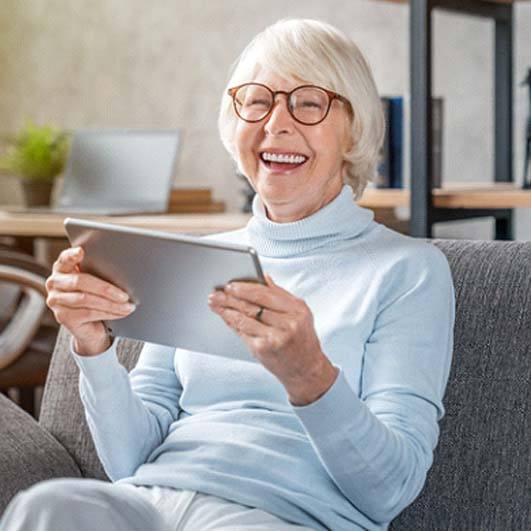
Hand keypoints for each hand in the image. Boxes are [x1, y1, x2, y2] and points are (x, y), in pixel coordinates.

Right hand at [45, 246, 135, 355]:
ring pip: (86, 299)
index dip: (71, 255)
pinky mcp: (62, 317)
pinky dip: (108, 313)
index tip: (81, 251)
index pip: (65, 258)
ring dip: (111, 304)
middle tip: (125, 295)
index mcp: (63, 268)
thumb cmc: (96, 297)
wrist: (91, 325)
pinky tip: (121, 313)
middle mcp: (55, 283)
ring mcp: (56, 301)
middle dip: (106, 289)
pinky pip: (89, 313)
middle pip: (80, 281)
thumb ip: (100, 272)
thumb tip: (123, 271)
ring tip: (127, 306)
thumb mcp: (97, 282)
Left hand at [208, 274, 337, 404]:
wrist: (306, 369)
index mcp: (297, 310)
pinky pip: (243, 333)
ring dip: (226, 310)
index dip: (245, 288)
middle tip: (217, 293)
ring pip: (244, 319)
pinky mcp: (263, 350)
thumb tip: (263, 277)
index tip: (231, 284)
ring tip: (215, 303)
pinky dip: (232, 323)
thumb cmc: (302, 339)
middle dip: (231, 297)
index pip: (266, 294)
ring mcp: (274, 338)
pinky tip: (225, 317)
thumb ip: (281, 294)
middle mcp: (287, 323)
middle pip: (252, 305)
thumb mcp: (300, 313)